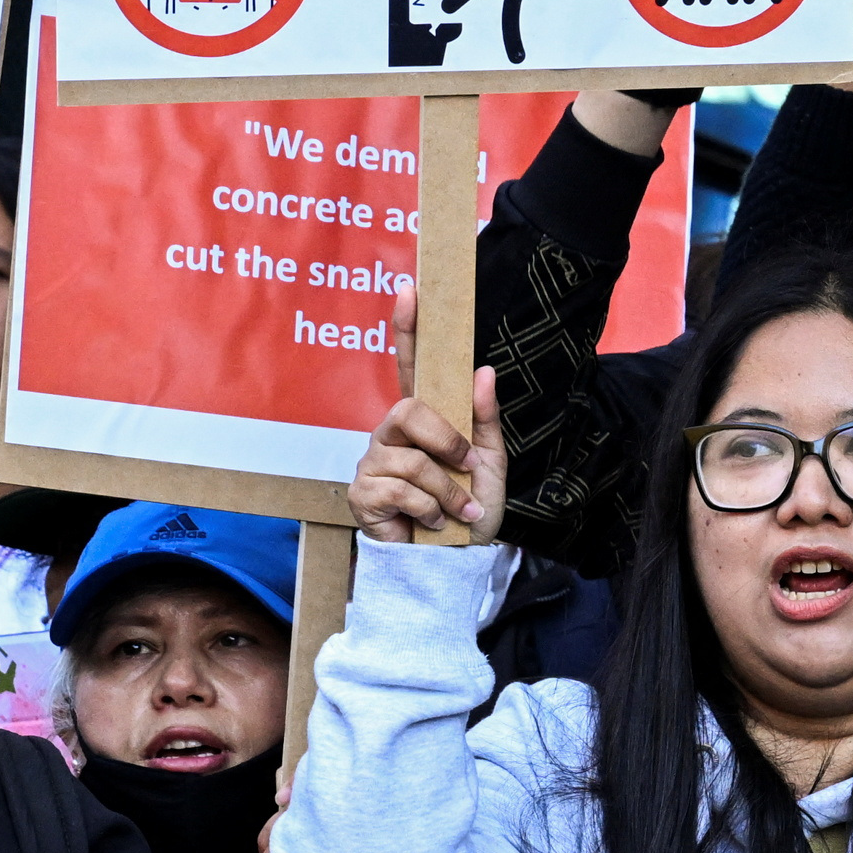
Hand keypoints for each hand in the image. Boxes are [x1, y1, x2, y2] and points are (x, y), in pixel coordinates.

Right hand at [356, 281, 503, 545]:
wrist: (455, 564)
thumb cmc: (468, 513)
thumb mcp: (490, 465)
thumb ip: (485, 420)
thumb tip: (483, 370)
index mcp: (425, 420)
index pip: (412, 365)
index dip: (409, 327)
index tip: (410, 288)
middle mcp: (392, 433)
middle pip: (410, 410)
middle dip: (447, 441)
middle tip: (467, 468)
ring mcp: (374, 461)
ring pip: (412, 458)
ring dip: (446, 491)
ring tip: (454, 512)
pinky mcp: (363, 493)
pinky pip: (400, 489)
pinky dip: (428, 510)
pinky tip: (430, 524)